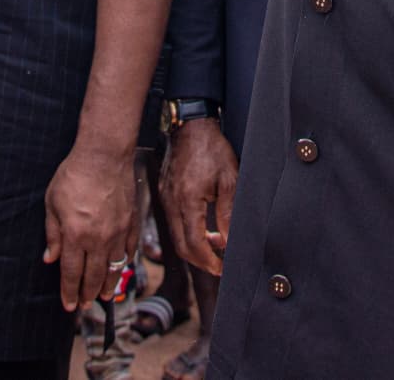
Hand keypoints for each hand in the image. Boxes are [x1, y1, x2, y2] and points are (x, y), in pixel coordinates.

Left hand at [43, 139, 138, 312]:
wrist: (104, 155)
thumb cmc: (74, 175)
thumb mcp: (52, 203)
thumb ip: (52, 233)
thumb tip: (50, 259)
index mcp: (75, 235)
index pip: (71, 272)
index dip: (69, 291)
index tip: (68, 305)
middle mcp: (98, 239)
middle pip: (94, 276)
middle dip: (87, 294)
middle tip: (84, 305)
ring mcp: (118, 232)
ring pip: (114, 267)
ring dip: (109, 285)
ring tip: (104, 297)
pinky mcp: (132, 222)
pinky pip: (129, 250)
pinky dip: (124, 263)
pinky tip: (120, 268)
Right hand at [159, 116, 237, 275]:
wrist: (191, 125)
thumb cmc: (212, 149)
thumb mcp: (229, 180)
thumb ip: (228, 214)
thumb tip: (227, 241)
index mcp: (187, 201)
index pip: (194, 244)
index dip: (208, 261)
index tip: (222, 268)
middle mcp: (171, 203)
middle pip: (181, 246)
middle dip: (200, 260)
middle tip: (218, 264)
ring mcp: (165, 198)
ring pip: (176, 235)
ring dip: (194, 246)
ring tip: (215, 243)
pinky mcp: (164, 193)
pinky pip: (173, 221)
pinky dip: (187, 231)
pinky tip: (203, 226)